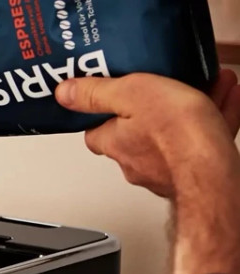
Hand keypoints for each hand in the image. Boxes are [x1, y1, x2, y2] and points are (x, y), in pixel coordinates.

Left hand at [55, 71, 239, 198]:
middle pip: (138, 129)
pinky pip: (200, 143)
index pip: (95, 130)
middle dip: (157, 104)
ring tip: (207, 85)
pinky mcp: (191, 173)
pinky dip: (213, 120)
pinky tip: (226, 100)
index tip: (114, 94)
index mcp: (114, 143)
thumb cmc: (174, 136)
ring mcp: (162, 170)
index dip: (103, 111)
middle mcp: (134, 161)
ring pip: (174, 134)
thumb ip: (97, 93)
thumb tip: (65, 94)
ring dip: (190, 107)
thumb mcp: (130, 94)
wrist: (212, 172)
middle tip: (172, 86)